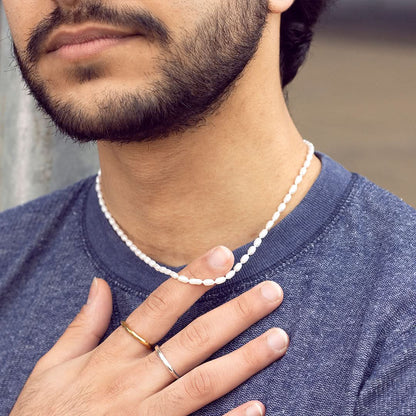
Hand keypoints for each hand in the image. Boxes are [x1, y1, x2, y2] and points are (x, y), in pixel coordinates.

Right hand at [10, 246, 287, 415]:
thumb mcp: (51, 367)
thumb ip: (82, 325)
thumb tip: (100, 284)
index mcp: (110, 357)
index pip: (159, 307)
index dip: (192, 280)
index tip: (222, 256)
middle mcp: (133, 383)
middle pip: (193, 340)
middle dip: (235, 313)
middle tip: (273, 292)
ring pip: (204, 382)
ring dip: (245, 360)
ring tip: (279, 338)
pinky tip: (260, 406)